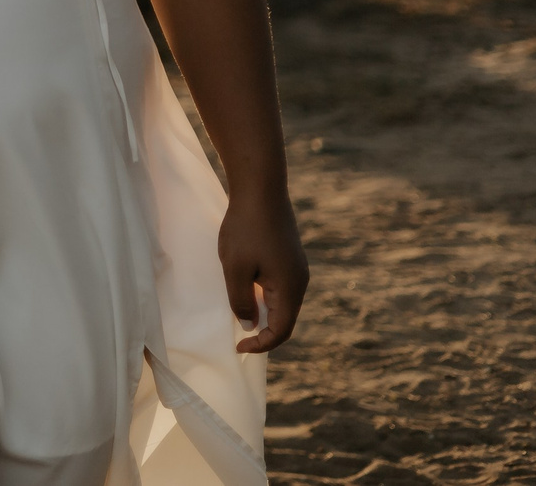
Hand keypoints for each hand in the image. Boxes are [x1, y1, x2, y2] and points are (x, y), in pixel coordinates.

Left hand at [220, 183, 306, 352]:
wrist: (261, 188)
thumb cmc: (245, 228)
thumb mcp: (236, 268)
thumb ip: (241, 300)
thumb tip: (249, 325)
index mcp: (290, 288)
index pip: (281, 331)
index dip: (260, 344)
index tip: (237, 347)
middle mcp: (300, 281)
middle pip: (285, 318)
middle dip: (263, 331)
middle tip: (238, 336)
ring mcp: (297, 267)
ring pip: (282, 302)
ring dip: (263, 312)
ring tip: (239, 313)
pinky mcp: (290, 256)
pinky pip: (280, 286)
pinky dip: (265, 296)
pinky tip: (246, 288)